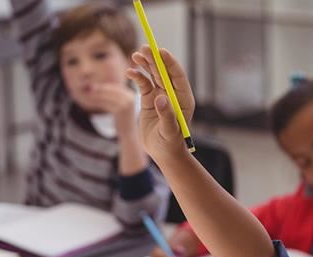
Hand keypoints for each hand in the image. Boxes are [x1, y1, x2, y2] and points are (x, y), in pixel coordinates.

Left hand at [90, 83, 137, 132]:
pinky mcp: (122, 111)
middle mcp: (131, 98)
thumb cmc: (122, 122)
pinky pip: (108, 104)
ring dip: (98, 94)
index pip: (116, 88)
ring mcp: (127, 104)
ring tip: (88, 93)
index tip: (94, 85)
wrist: (129, 134)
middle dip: (100, 88)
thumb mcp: (118, 108)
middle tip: (88, 87)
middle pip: (113, 90)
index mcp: (131, 95)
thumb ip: (112, 99)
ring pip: (109, 97)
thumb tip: (98, 90)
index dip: (104, 86)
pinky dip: (99, 102)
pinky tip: (92, 101)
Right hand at [126, 46, 194, 163]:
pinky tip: (129, 71)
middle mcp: (172, 94)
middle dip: (154, 59)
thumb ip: (166, 114)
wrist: (164, 154)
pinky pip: (142, 84)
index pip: (177, 75)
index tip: (161, 51)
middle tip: (144, 47)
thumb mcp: (170, 131)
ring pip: (152, 75)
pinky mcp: (149, 100)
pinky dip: (136, 77)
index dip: (169, 62)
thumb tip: (160, 98)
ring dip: (145, 64)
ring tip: (135, 55)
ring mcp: (160, 95)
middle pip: (163, 71)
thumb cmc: (171, 144)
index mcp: (183, 98)